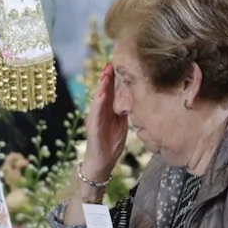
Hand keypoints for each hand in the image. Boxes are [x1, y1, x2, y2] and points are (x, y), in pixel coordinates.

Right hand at [82, 64, 128, 181]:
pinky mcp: (93, 129)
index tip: (118, 65)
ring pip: (98, 100)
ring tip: (106, 75)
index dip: (113, 79)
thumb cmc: (111, 144)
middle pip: (103, 92)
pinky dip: (98, 105)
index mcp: (106, 111)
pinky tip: (102, 96)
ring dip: (102, 87)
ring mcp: (94, 120)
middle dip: (106, 78)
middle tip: (111, 63)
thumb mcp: (121, 125)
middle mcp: (98, 113)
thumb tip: (134, 98)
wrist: (101, 164)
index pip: (110, 92)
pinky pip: (96, 115)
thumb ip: (124, 111)